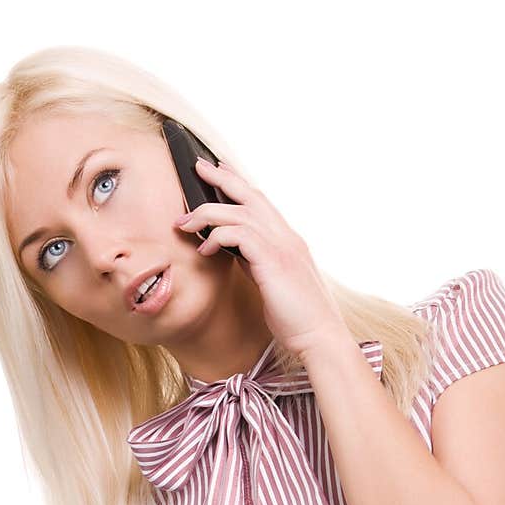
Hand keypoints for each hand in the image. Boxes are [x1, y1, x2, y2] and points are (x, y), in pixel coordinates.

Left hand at [174, 156, 346, 357]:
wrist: (320, 337)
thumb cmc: (297, 318)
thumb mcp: (273, 282)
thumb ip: (256, 261)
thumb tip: (233, 250)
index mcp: (287, 240)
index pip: (260, 202)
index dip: (238, 182)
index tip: (217, 169)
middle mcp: (287, 237)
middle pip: (251, 194)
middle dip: (222, 177)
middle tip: (196, 166)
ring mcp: (283, 247)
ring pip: (240, 212)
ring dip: (207, 212)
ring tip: (184, 222)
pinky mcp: (274, 262)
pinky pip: (239, 235)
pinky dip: (218, 236)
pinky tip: (205, 248)